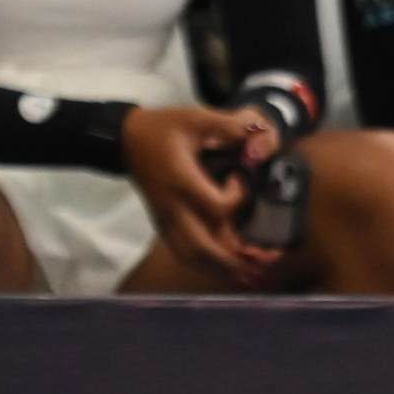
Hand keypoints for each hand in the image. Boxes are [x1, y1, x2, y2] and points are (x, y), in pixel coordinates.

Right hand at [123, 102, 284, 286]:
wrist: (126, 140)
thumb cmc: (163, 128)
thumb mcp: (195, 117)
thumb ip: (227, 124)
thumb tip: (256, 130)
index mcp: (182, 182)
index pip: (215, 207)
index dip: (237, 198)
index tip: (241, 178)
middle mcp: (174, 208)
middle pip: (203, 247)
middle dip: (236, 260)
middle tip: (268, 259)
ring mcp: (167, 220)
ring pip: (194, 257)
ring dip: (224, 269)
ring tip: (254, 276)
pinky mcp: (165, 225)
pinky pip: (185, 254)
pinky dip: (207, 266)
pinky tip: (228, 272)